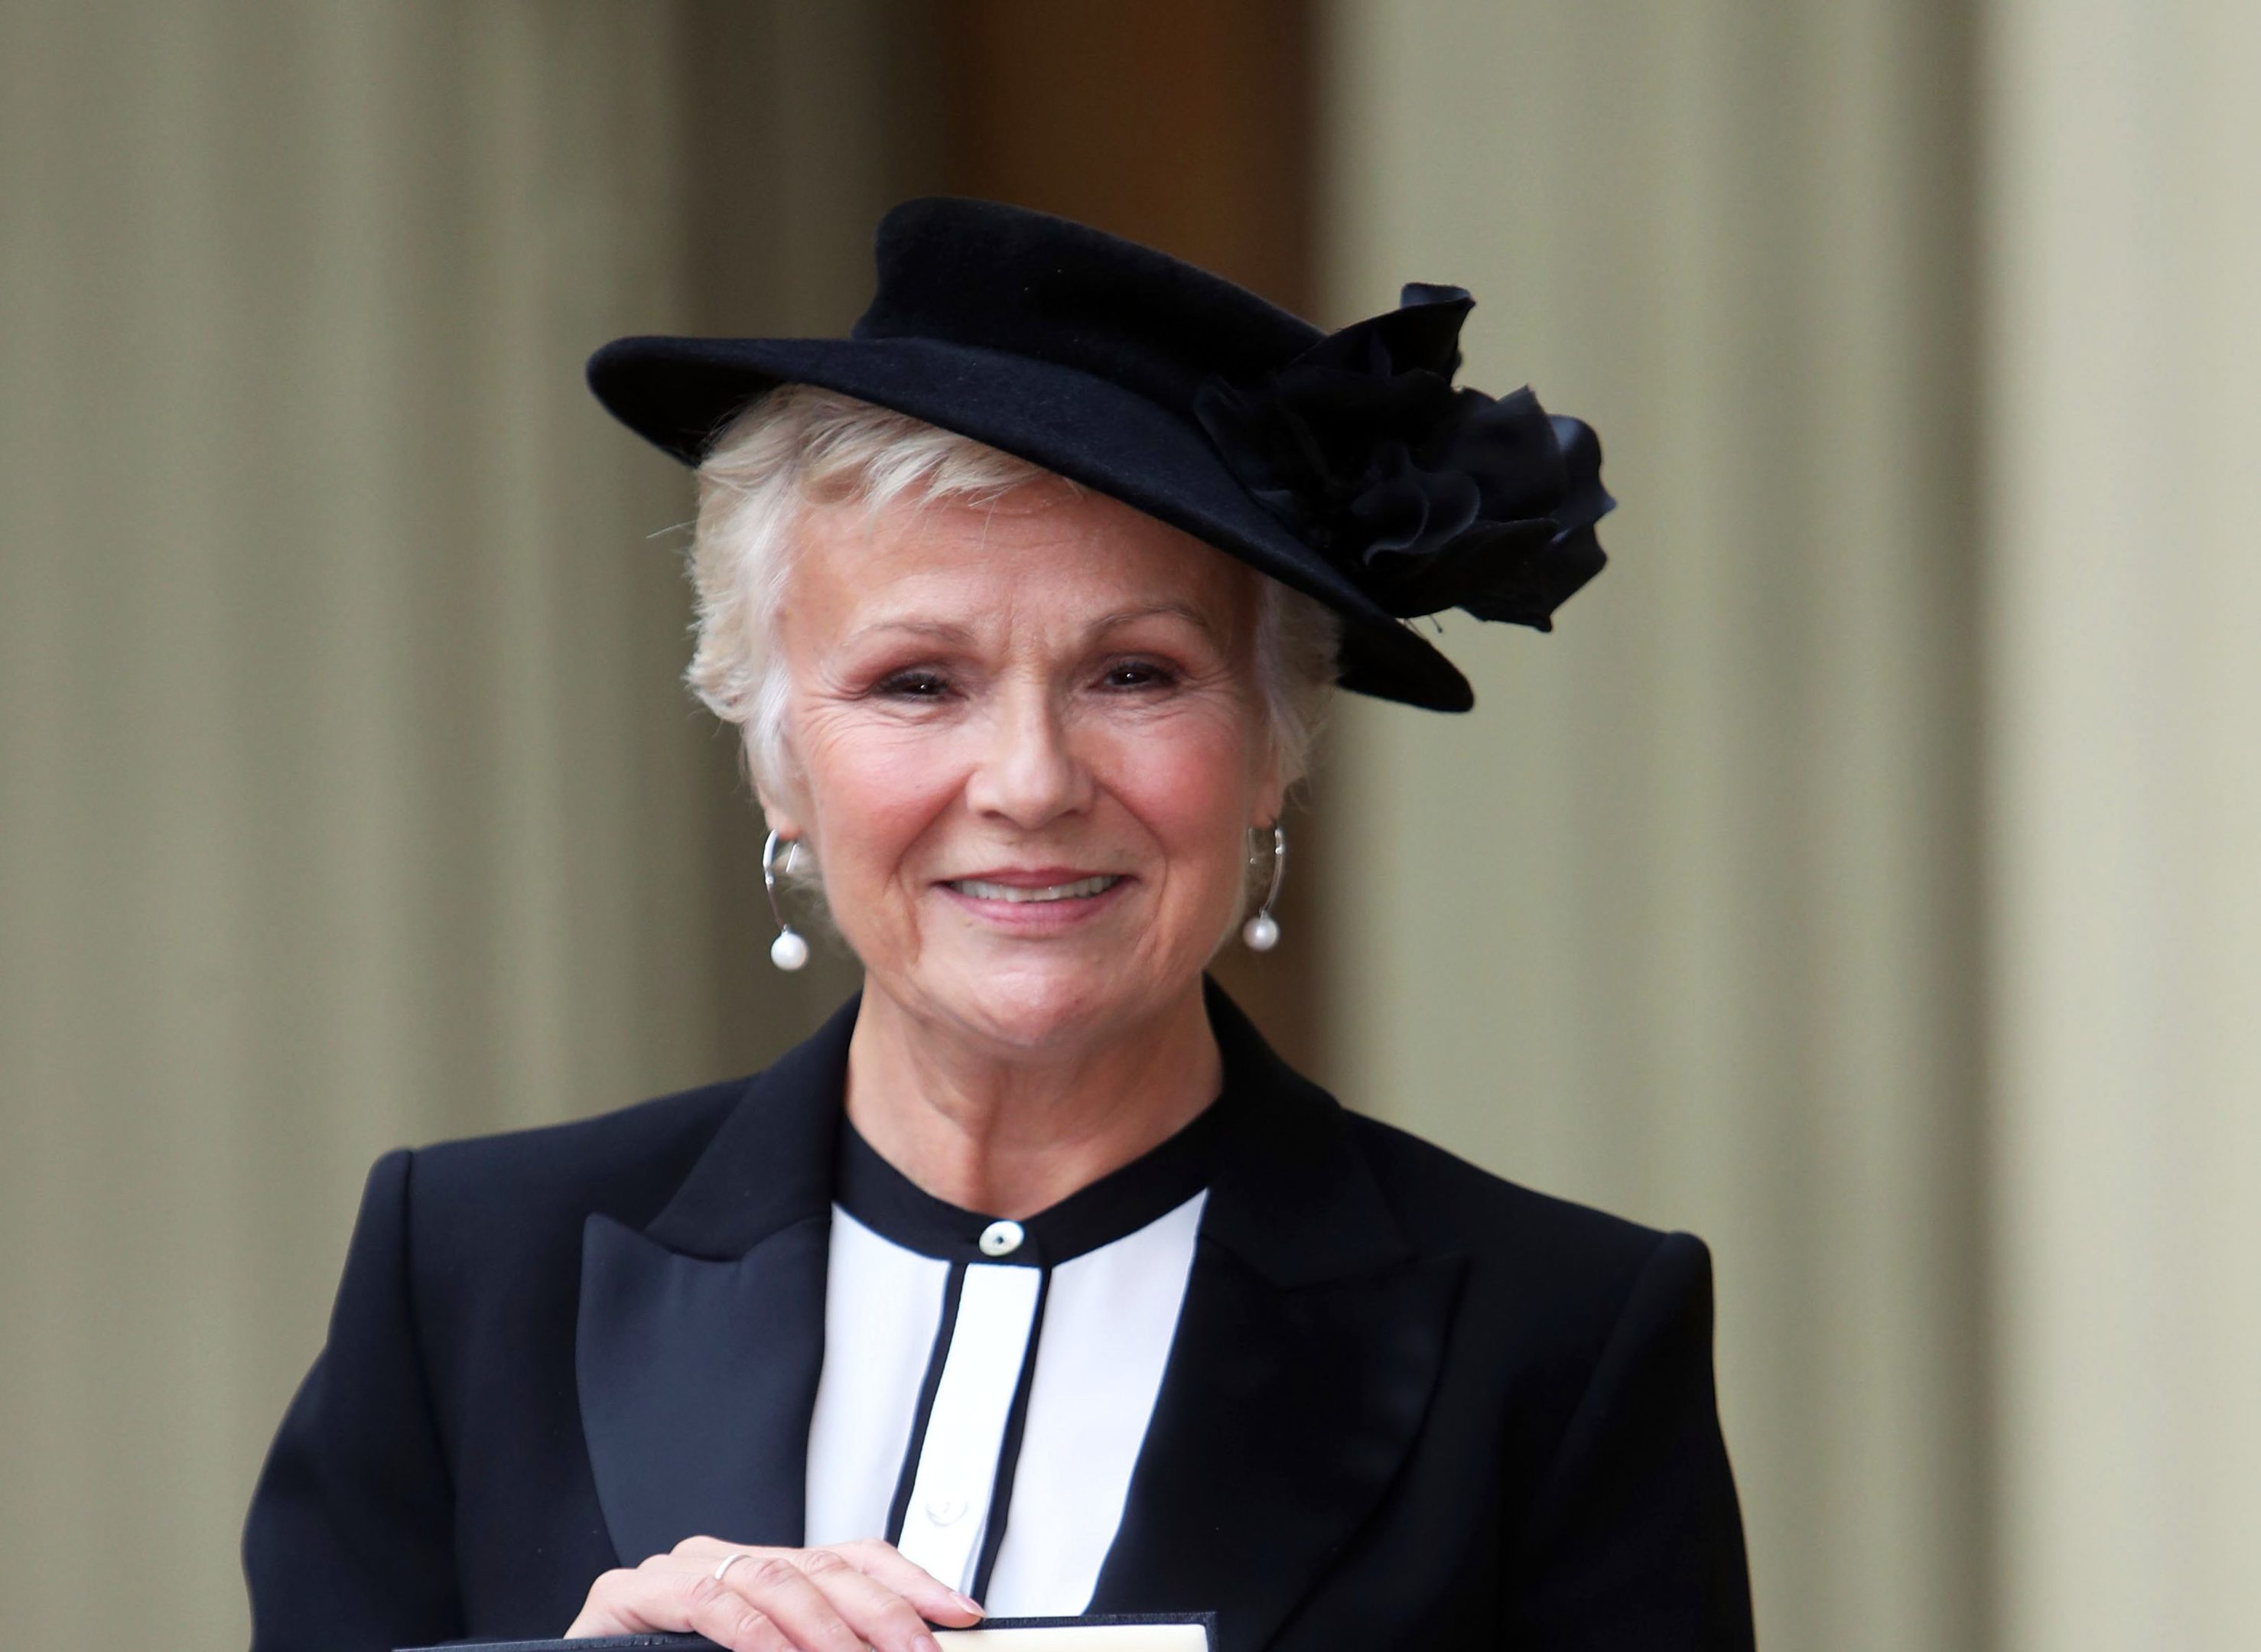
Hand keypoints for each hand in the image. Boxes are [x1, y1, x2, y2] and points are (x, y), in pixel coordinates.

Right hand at [567, 1534, 983, 1651]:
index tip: (960, 1614)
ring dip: (828, 1632)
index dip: (910, 1584)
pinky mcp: (626, 1594)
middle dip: (883, 1616)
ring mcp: (676, 1572)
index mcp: (763, 1573)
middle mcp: (724, 1559)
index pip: (852, 1560)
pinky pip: (708, 1601)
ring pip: (774, 1579)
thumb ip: (822, 1650)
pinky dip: (755, 1636)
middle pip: (824, 1568)